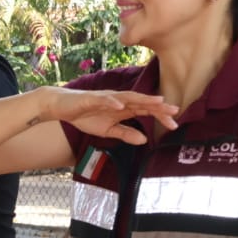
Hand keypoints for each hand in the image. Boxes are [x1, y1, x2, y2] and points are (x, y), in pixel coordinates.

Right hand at [38, 87, 179, 144]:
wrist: (62, 107)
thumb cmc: (85, 117)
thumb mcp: (107, 131)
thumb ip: (125, 134)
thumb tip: (144, 140)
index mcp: (123, 109)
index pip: (145, 112)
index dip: (159, 117)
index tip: (174, 125)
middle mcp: (118, 101)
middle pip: (141, 103)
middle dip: (157, 107)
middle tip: (174, 111)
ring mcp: (106, 99)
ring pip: (127, 97)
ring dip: (142, 99)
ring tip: (156, 102)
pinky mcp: (91, 99)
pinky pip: (103, 100)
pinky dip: (112, 102)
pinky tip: (121, 106)